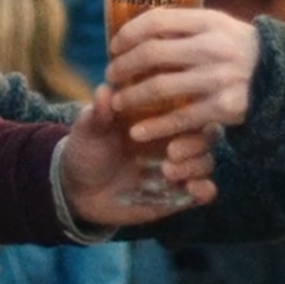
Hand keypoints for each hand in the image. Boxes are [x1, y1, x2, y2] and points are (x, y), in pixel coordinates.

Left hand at [59, 85, 217, 226]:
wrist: (79, 189)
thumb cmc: (88, 148)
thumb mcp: (90, 130)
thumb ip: (100, 113)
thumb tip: (104, 89)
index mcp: (158, 115)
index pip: (188, 104)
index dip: (190, 107)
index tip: (174, 115)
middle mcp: (174, 138)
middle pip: (205, 134)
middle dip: (195, 142)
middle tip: (171, 152)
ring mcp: (178, 166)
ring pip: (206, 161)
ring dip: (195, 166)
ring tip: (168, 172)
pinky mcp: (178, 194)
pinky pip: (204, 191)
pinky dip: (205, 190)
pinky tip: (192, 189)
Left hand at [107, 8, 258, 142]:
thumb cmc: (242, 51)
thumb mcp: (220, 28)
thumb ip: (186, 27)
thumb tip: (140, 26)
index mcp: (209, 21)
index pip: (157, 21)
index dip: (129, 32)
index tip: (114, 45)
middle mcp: (213, 46)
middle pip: (152, 53)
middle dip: (124, 66)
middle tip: (111, 75)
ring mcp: (219, 77)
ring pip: (160, 87)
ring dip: (132, 96)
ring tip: (118, 102)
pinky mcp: (224, 107)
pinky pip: (181, 118)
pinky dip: (155, 126)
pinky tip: (138, 131)